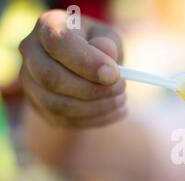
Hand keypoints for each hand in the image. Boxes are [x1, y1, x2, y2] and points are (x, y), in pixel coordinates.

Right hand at [19, 10, 126, 127]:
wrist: (85, 68)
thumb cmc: (99, 47)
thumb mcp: (109, 37)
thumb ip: (108, 42)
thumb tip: (106, 52)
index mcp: (49, 26)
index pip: (58, 43)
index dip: (87, 62)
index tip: (114, 74)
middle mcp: (32, 53)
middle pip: (52, 78)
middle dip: (92, 89)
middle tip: (122, 88)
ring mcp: (31, 83)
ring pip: (58, 105)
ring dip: (97, 107)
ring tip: (122, 99)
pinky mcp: (40, 107)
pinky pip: (66, 120)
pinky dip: (97, 119)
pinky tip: (116, 110)